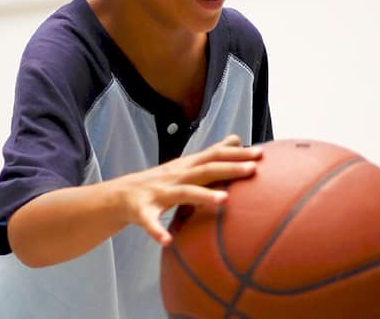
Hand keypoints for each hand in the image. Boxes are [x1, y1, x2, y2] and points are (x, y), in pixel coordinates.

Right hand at [111, 134, 260, 244]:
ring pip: (182, 194)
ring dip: (202, 196)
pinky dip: (156, 231)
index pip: (214, 156)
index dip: (237, 154)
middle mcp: (175, 176)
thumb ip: (212, 154)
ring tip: (223, 201)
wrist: (118, 196)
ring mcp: (158, 193)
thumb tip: (237, 139)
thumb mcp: (186, 165)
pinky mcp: (141, 212)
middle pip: (205, 170)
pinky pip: (149, 222)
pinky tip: (166, 240)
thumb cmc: (160, 182)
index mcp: (186, 167)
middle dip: (229, 169)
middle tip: (253, 170)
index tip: (262, 154)